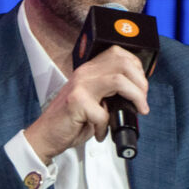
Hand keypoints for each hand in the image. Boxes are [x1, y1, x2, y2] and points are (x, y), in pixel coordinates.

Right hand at [25, 46, 148, 162]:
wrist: (46, 135)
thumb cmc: (70, 120)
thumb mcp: (93, 101)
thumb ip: (109, 93)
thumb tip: (135, 96)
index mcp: (89, 70)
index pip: (119, 54)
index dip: (137, 68)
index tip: (142, 87)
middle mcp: (84, 74)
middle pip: (123, 63)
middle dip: (141, 83)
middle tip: (142, 101)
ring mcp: (80, 86)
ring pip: (118, 80)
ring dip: (135, 96)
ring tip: (138, 110)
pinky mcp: (76, 103)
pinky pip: (102, 113)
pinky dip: (105, 127)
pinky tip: (100, 133)